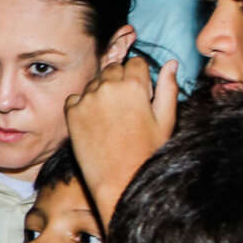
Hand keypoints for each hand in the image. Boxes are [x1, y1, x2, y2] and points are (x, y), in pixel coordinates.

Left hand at [65, 54, 177, 225]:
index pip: (136, 62)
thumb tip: (171, 63)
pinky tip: (95, 122)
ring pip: (95, 82)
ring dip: (102, 91)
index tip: (142, 93)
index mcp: (134, 85)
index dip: (141, 76)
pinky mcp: (71, 112)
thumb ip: (168, 88)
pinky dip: (84, 104)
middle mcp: (108, 87)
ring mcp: (87, 99)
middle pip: (114, 68)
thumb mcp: (166, 120)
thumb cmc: (147, 152)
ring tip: (112, 117)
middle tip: (127, 105)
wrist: (118, 180)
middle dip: (121, 80)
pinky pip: (76, 97)